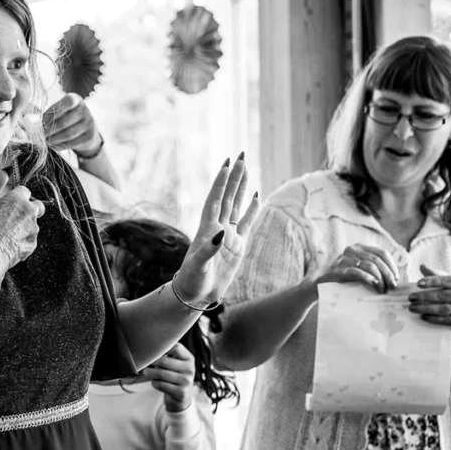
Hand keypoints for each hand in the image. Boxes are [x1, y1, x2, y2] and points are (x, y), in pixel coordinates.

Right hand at [0, 186, 44, 273]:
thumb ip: (1, 204)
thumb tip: (3, 205)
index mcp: (17, 198)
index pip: (24, 191)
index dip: (19, 197)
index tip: (13, 203)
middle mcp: (29, 211)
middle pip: (37, 206)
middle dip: (31, 210)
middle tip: (19, 217)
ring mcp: (33, 228)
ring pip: (33, 225)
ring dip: (24, 228)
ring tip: (7, 237)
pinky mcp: (33, 244)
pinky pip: (29, 240)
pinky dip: (22, 243)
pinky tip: (9, 247)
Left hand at [42, 93, 101, 156]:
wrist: (87, 129)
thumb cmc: (68, 116)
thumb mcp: (62, 110)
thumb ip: (50, 114)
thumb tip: (33, 125)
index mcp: (76, 99)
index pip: (66, 103)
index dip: (53, 112)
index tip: (42, 122)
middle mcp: (84, 110)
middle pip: (64, 122)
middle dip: (50, 130)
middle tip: (41, 135)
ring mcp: (89, 124)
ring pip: (68, 134)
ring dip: (54, 139)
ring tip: (45, 141)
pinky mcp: (89, 137)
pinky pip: (72, 143)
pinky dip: (60, 145)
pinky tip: (52, 145)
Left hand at [147, 342, 195, 412]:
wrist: (181, 397)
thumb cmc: (174, 375)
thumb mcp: (176, 363)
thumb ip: (167, 355)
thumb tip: (147, 350)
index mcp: (189, 358)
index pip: (175, 348)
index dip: (161, 348)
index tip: (151, 350)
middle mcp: (190, 369)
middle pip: (165, 361)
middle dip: (151, 361)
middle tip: (142, 362)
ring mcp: (186, 381)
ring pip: (161, 373)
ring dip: (149, 372)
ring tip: (145, 372)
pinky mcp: (181, 392)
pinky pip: (161, 384)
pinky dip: (154, 382)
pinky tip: (154, 381)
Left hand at [172, 155, 259, 305]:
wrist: (196, 294)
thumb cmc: (193, 279)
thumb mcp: (198, 265)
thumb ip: (209, 250)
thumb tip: (221, 234)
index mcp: (207, 228)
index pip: (216, 199)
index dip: (221, 182)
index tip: (227, 163)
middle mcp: (217, 227)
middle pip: (228, 196)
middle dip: (233, 176)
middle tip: (240, 155)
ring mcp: (228, 235)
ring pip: (237, 205)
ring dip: (242, 187)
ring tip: (247, 168)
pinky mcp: (237, 246)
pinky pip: (247, 223)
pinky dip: (252, 209)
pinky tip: (257, 195)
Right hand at [314, 244, 399, 293]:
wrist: (320, 281)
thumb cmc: (343, 276)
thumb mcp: (358, 267)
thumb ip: (372, 267)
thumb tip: (393, 277)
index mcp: (360, 247)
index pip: (382, 253)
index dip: (392, 265)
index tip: (396, 277)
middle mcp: (353, 250)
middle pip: (378, 260)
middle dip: (388, 274)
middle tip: (392, 286)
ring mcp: (346, 258)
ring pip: (371, 266)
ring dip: (380, 279)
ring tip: (383, 289)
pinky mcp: (340, 269)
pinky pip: (358, 272)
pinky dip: (369, 278)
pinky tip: (374, 284)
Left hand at [408, 263, 450, 331]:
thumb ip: (440, 275)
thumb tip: (422, 266)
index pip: (446, 280)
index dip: (432, 281)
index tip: (418, 283)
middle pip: (442, 296)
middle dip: (424, 297)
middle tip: (410, 298)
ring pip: (443, 309)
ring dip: (426, 309)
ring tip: (412, 308)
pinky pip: (447, 320)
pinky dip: (434, 319)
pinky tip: (423, 316)